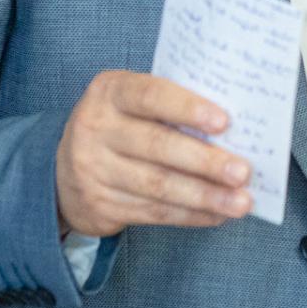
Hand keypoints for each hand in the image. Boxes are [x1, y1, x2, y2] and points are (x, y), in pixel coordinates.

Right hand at [55, 70, 252, 237]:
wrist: (64, 172)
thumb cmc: (120, 126)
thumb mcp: (132, 104)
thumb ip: (171, 107)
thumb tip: (233, 130)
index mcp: (110, 91)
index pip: (151, 95)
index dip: (187, 108)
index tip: (225, 122)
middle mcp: (96, 128)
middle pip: (157, 145)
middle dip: (205, 161)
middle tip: (242, 172)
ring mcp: (93, 169)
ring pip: (158, 185)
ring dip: (205, 196)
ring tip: (240, 202)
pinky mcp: (100, 204)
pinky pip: (153, 212)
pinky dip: (190, 215)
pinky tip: (217, 214)